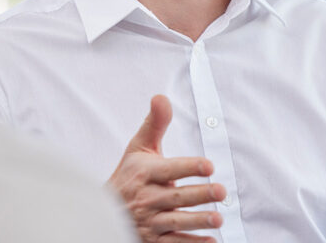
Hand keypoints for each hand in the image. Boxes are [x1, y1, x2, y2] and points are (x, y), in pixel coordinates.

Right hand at [108, 95, 224, 242]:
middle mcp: (146, 198)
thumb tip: (161, 96)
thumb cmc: (128, 175)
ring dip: (197, 221)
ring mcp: (149, 221)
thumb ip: (155, 123)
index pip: (168, 170)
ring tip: (218, 218)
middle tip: (221, 191)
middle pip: (176, 197)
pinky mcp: (152, 240)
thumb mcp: (138, 148)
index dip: (188, 167)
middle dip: (199, 195)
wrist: (104, 211)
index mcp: (144, 174)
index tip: (208, 165)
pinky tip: (211, 241)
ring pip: (175, 222)